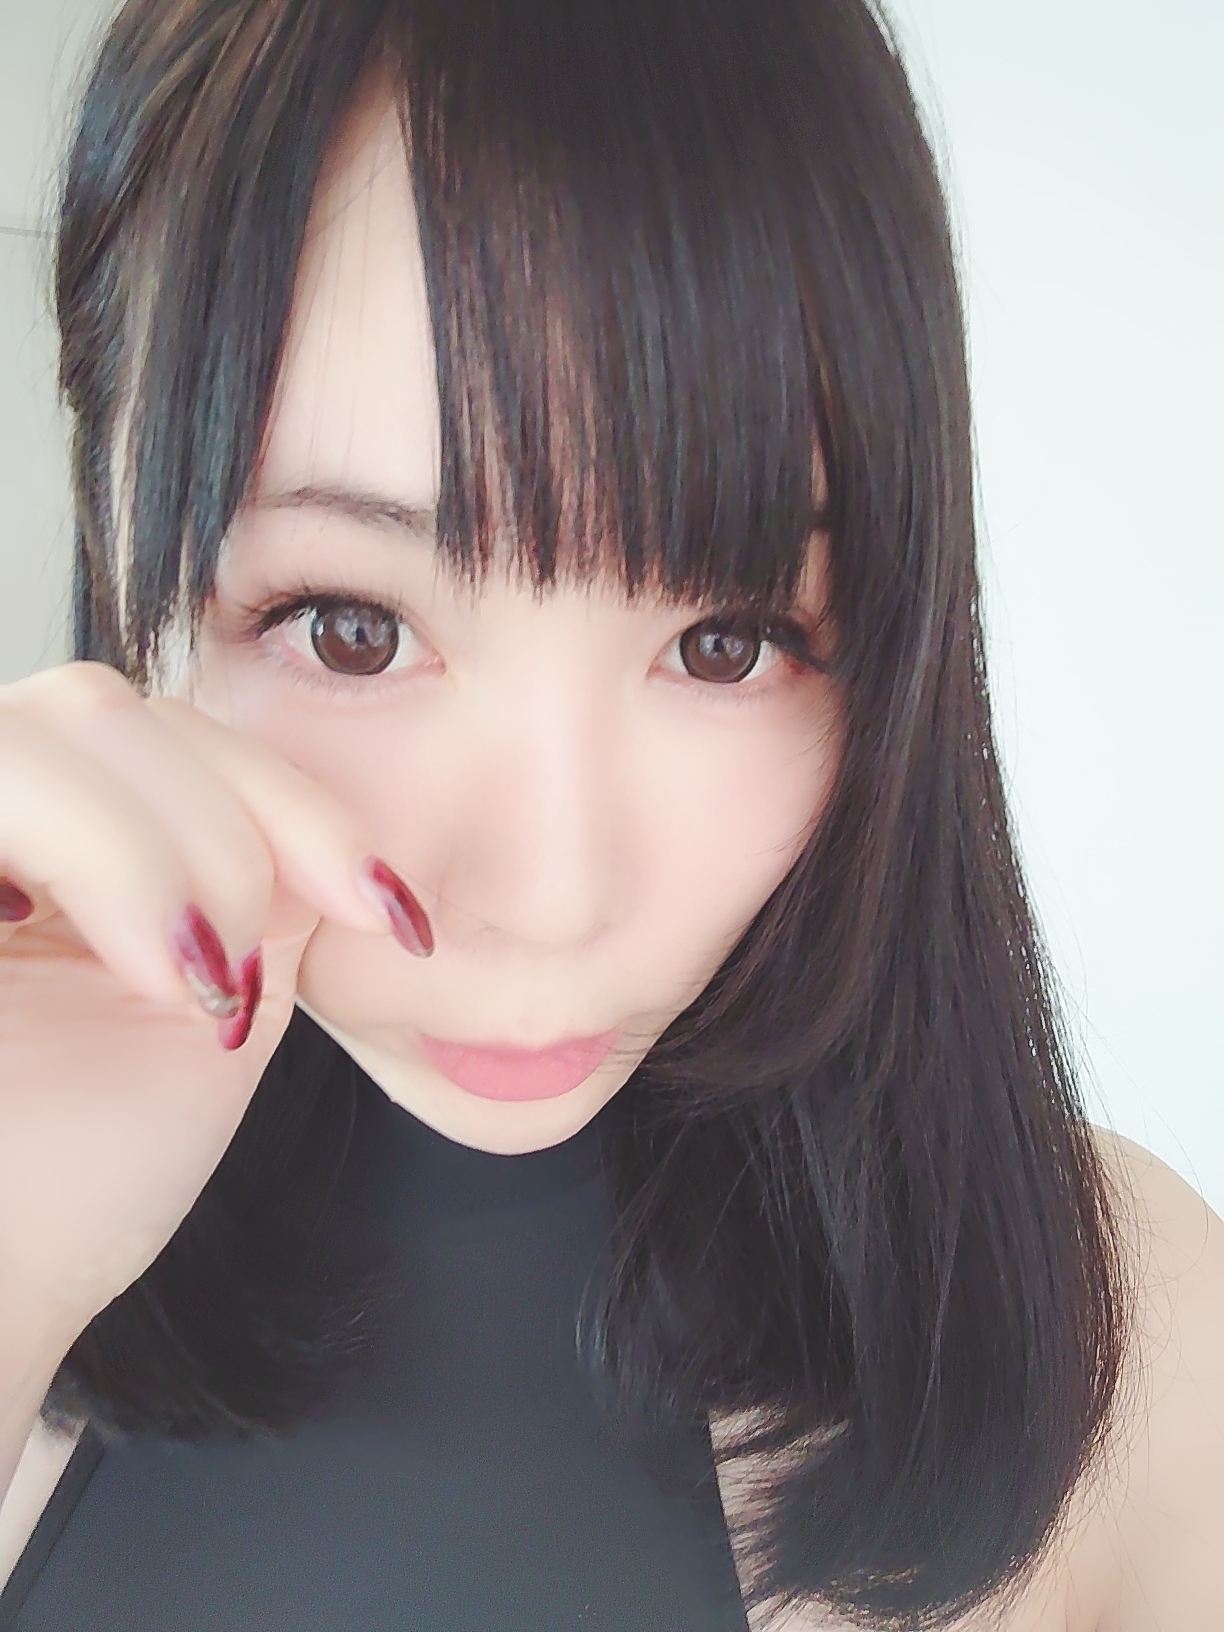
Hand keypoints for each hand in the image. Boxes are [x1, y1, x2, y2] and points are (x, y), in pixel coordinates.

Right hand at [0, 661, 422, 1365]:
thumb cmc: (70, 1186)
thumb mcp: (208, 1018)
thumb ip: (254, 900)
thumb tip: (331, 824)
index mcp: (56, 848)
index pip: (179, 741)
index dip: (295, 803)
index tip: (385, 909)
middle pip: (116, 709)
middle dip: (226, 834)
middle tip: (237, 979)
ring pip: (60, 725)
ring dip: (153, 847)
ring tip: (181, 984)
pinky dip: (93, 852)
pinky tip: (104, 956)